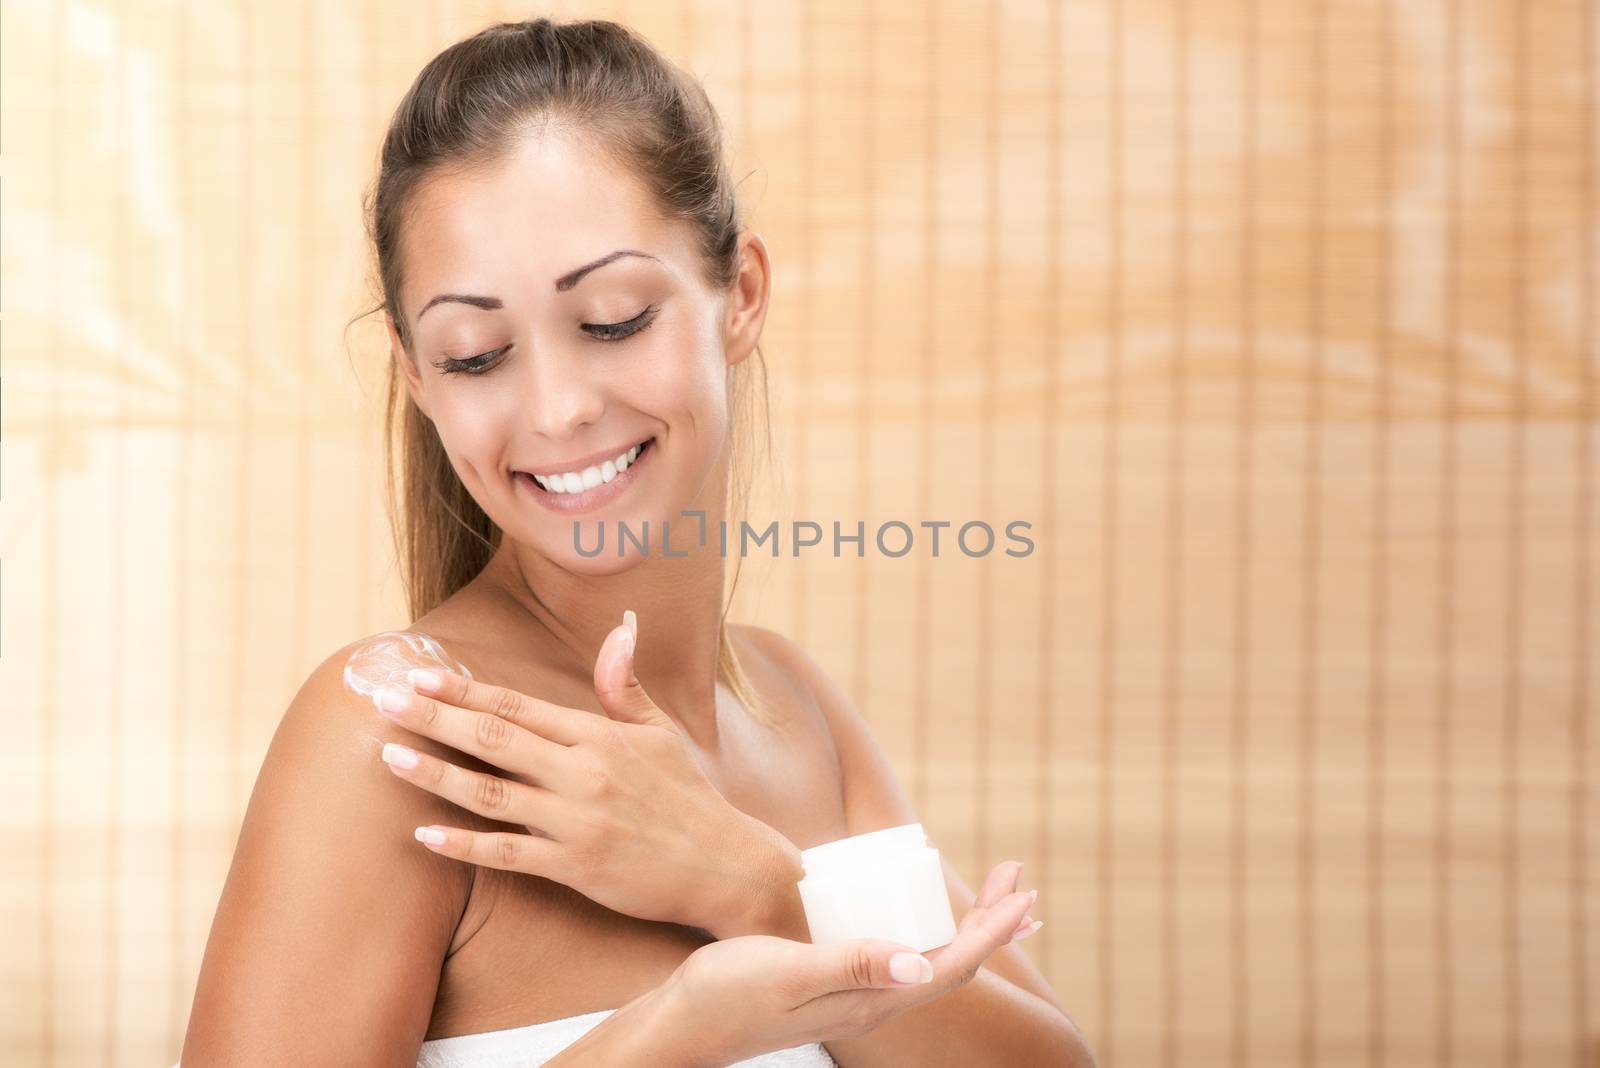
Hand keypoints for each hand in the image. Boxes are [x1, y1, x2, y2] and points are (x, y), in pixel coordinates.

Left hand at [369, 612, 782, 934]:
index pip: (518, 705)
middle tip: (382, 701)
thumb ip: (624, 685)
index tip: (419, 674)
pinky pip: (508, 854)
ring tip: (389, 758)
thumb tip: (621, 626)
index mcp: (599, 735)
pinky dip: (464, 845)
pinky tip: (424, 835)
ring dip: (435, 774)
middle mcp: (583, 772)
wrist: (727, 865)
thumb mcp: (661, 732)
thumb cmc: (690, 796)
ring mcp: (577, 821)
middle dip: (434, 718)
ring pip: (490, 794)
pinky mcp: (576, 867)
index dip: (464, 689)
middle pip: (494, 738)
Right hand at [662, 861, 1039, 1065]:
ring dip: (967, 925)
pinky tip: (919, 914)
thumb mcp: (789, 971)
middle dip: (992, 920)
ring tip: (993, 894)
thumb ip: (851, 965)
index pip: (952, 965)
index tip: (1023, 893)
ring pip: (929, 959)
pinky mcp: (833, 982)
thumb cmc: (727, 994)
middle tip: (1020, 878)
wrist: (680, 1026)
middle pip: (951, 962)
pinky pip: (899, 956)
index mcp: (872, 1002)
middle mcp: (872, 1003)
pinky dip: (927, 929)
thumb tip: (924, 964)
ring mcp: (853, 995)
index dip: (993, 930)